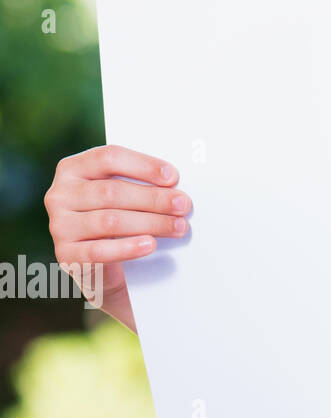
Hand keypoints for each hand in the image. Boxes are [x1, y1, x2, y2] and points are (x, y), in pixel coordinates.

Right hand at [45, 145, 190, 331]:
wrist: (97, 259)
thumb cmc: (116, 213)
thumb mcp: (121, 192)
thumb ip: (138, 181)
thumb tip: (175, 184)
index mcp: (73, 168)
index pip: (108, 158)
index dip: (143, 166)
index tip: (173, 177)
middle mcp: (60, 194)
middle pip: (112, 191)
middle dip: (154, 198)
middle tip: (183, 205)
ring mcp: (59, 225)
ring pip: (109, 220)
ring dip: (150, 223)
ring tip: (178, 226)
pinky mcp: (65, 254)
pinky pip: (99, 251)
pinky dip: (128, 247)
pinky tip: (151, 244)